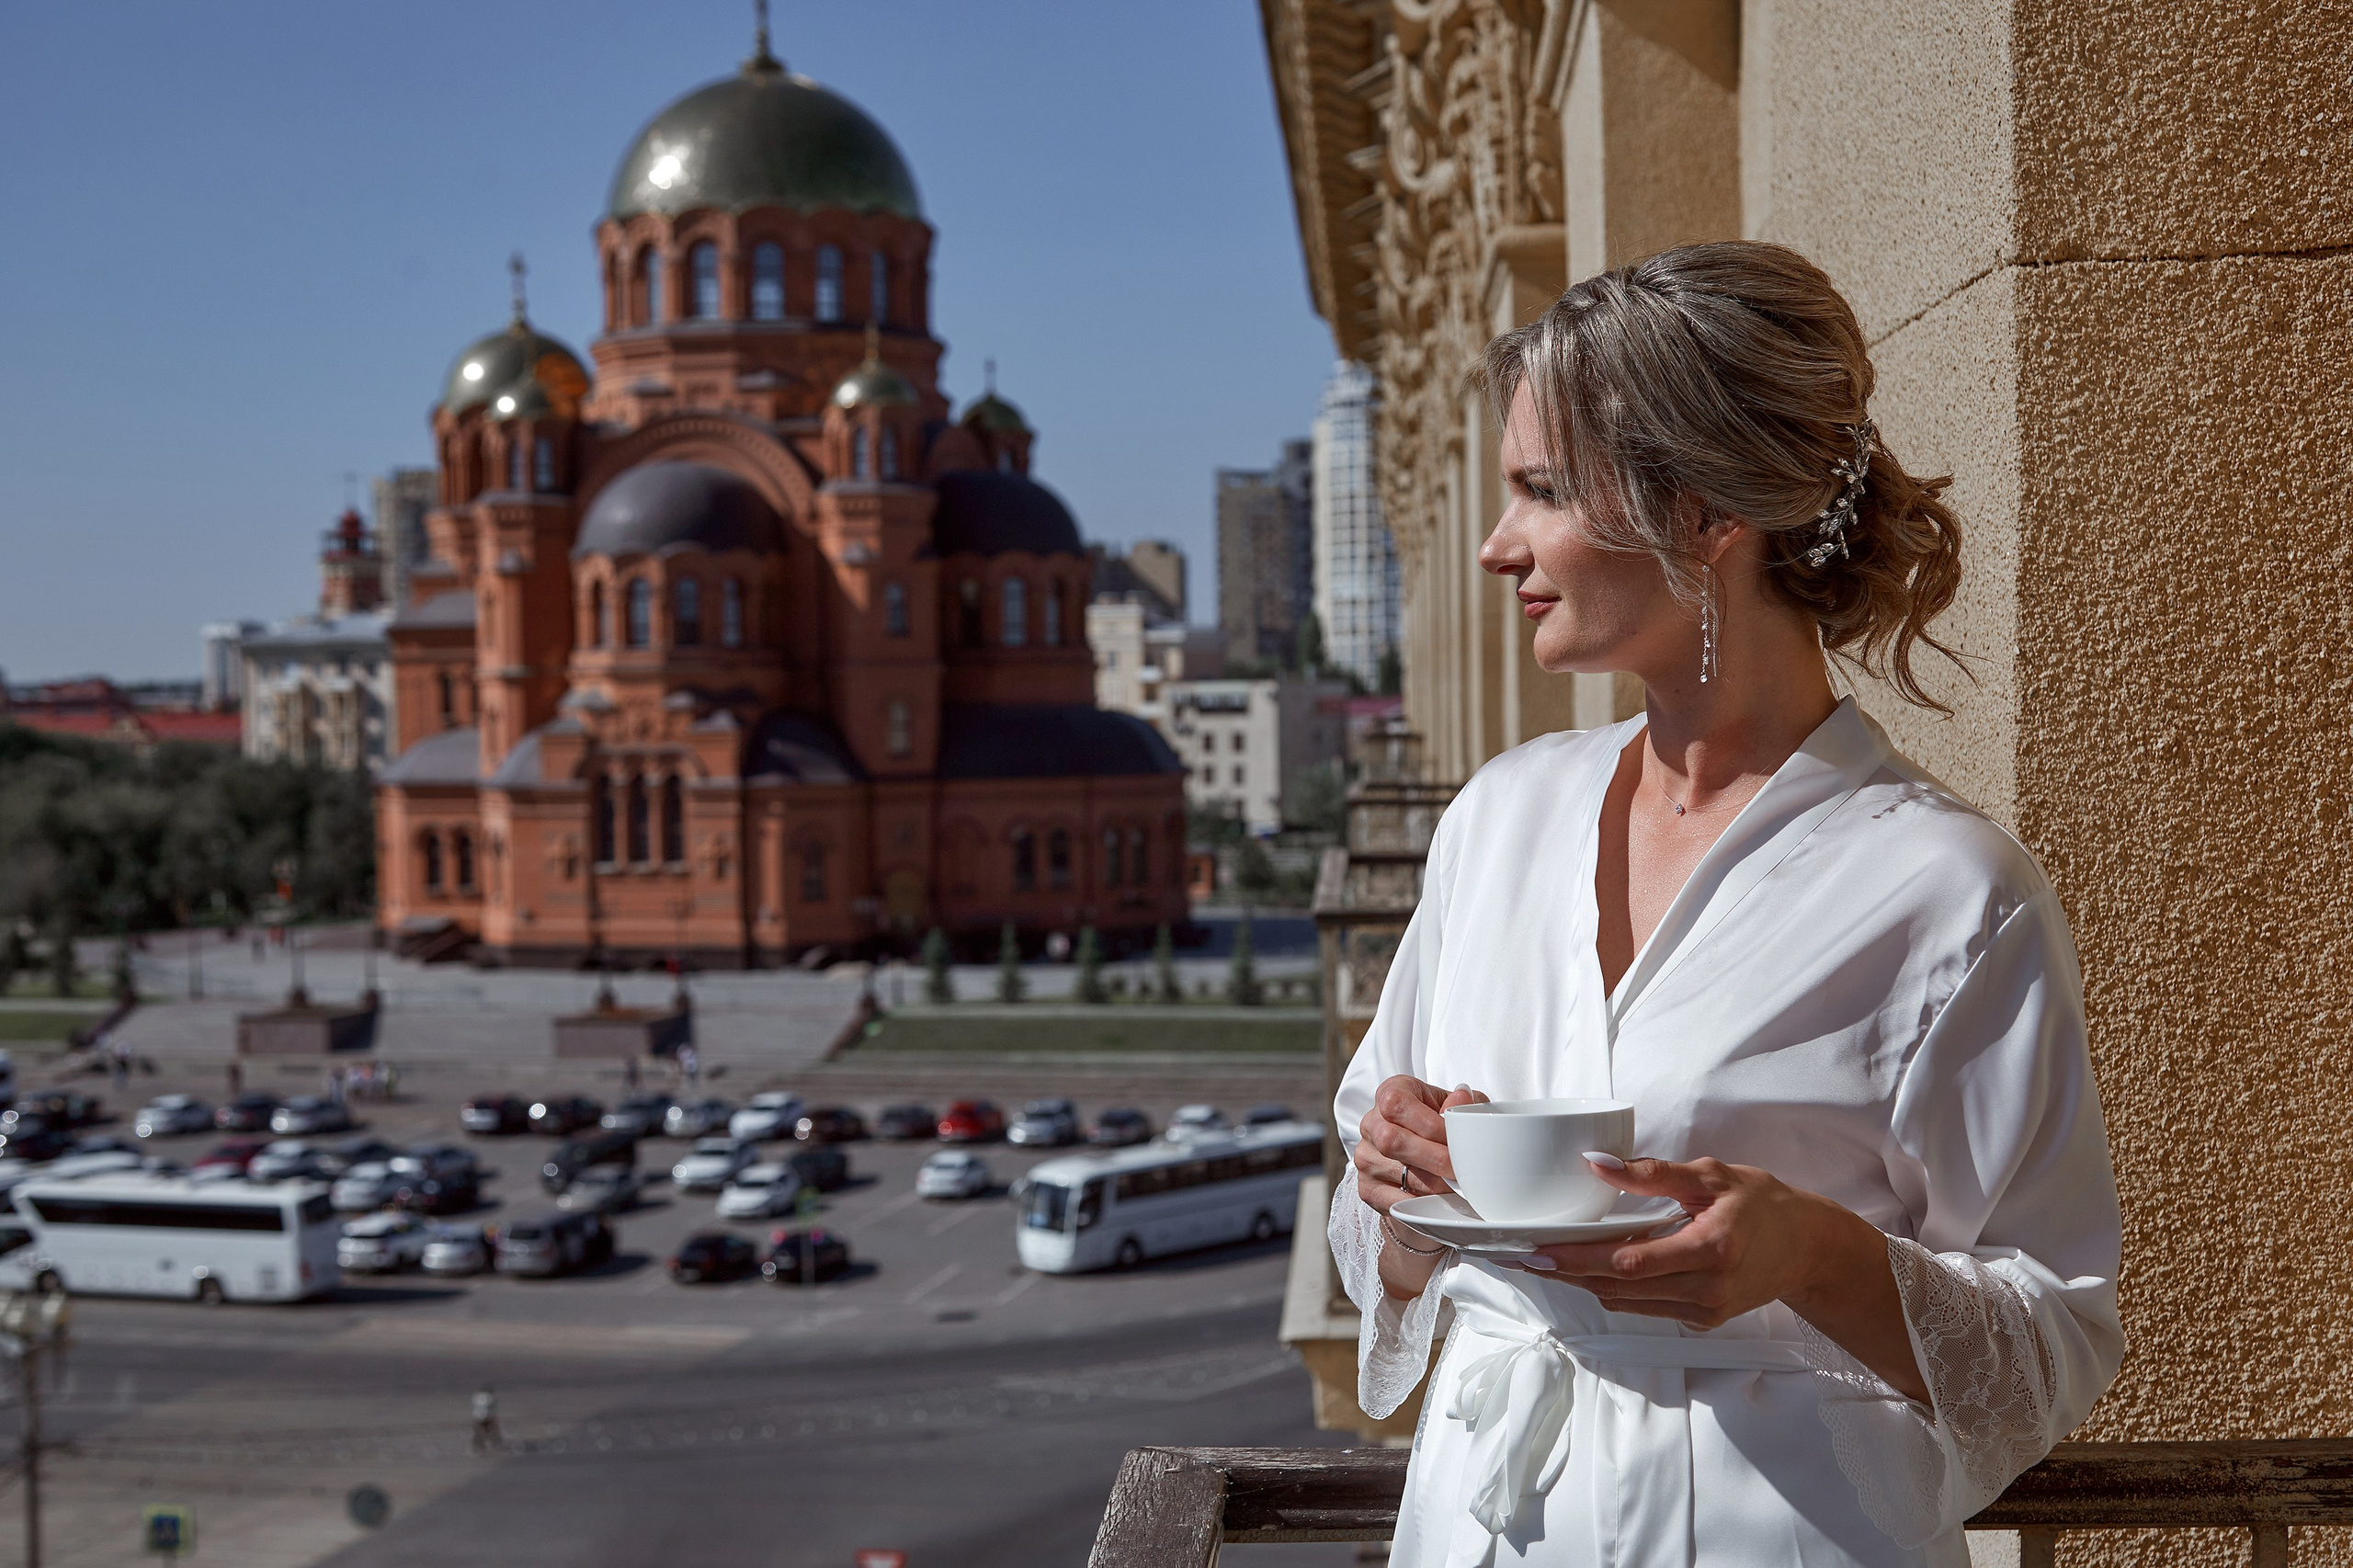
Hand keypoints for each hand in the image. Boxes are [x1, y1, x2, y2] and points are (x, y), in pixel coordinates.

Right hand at [1353, 1075, 1486, 1215]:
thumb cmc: (1437, 1124)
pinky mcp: (1367, 1187)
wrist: (1421, 1153)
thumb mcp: (1452, 1106)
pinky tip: (1440, 1200)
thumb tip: (1462, 1099)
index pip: (1397, 1105)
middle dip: (1435, 1159)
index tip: (1456, 1140)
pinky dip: (1422, 1203)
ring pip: (1397, 1172)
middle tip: (1462, 1170)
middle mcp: (1372, 1123)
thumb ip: (1460, 1102)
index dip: (1430, 1125)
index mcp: (1391, 1093)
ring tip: (1458, 1186)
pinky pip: (1393, 1200)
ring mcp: (1366, 1156)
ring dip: (1435, 1185)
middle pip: (1392, 1141)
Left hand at [1522, 1156, 1868, 1330]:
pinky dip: (1612, 1288)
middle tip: (1518, 1255)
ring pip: (1625, 1301)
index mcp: (1710, 1250)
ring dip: (1581, 1281)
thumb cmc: (1763, 1204)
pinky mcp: (1701, 1320)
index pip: (1628, 1261)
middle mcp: (1706, 1290)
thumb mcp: (1711, 1175)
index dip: (1577, 1258)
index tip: (1536, 1250)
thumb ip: (1652, 1173)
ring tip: (1540, 1260)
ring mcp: (1704, 1311)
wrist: (1808, 1249)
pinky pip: (1644, 1306)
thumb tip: (1596, 1162)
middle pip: (1617, 1286)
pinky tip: (1585, 1269)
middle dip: (1565, 1271)